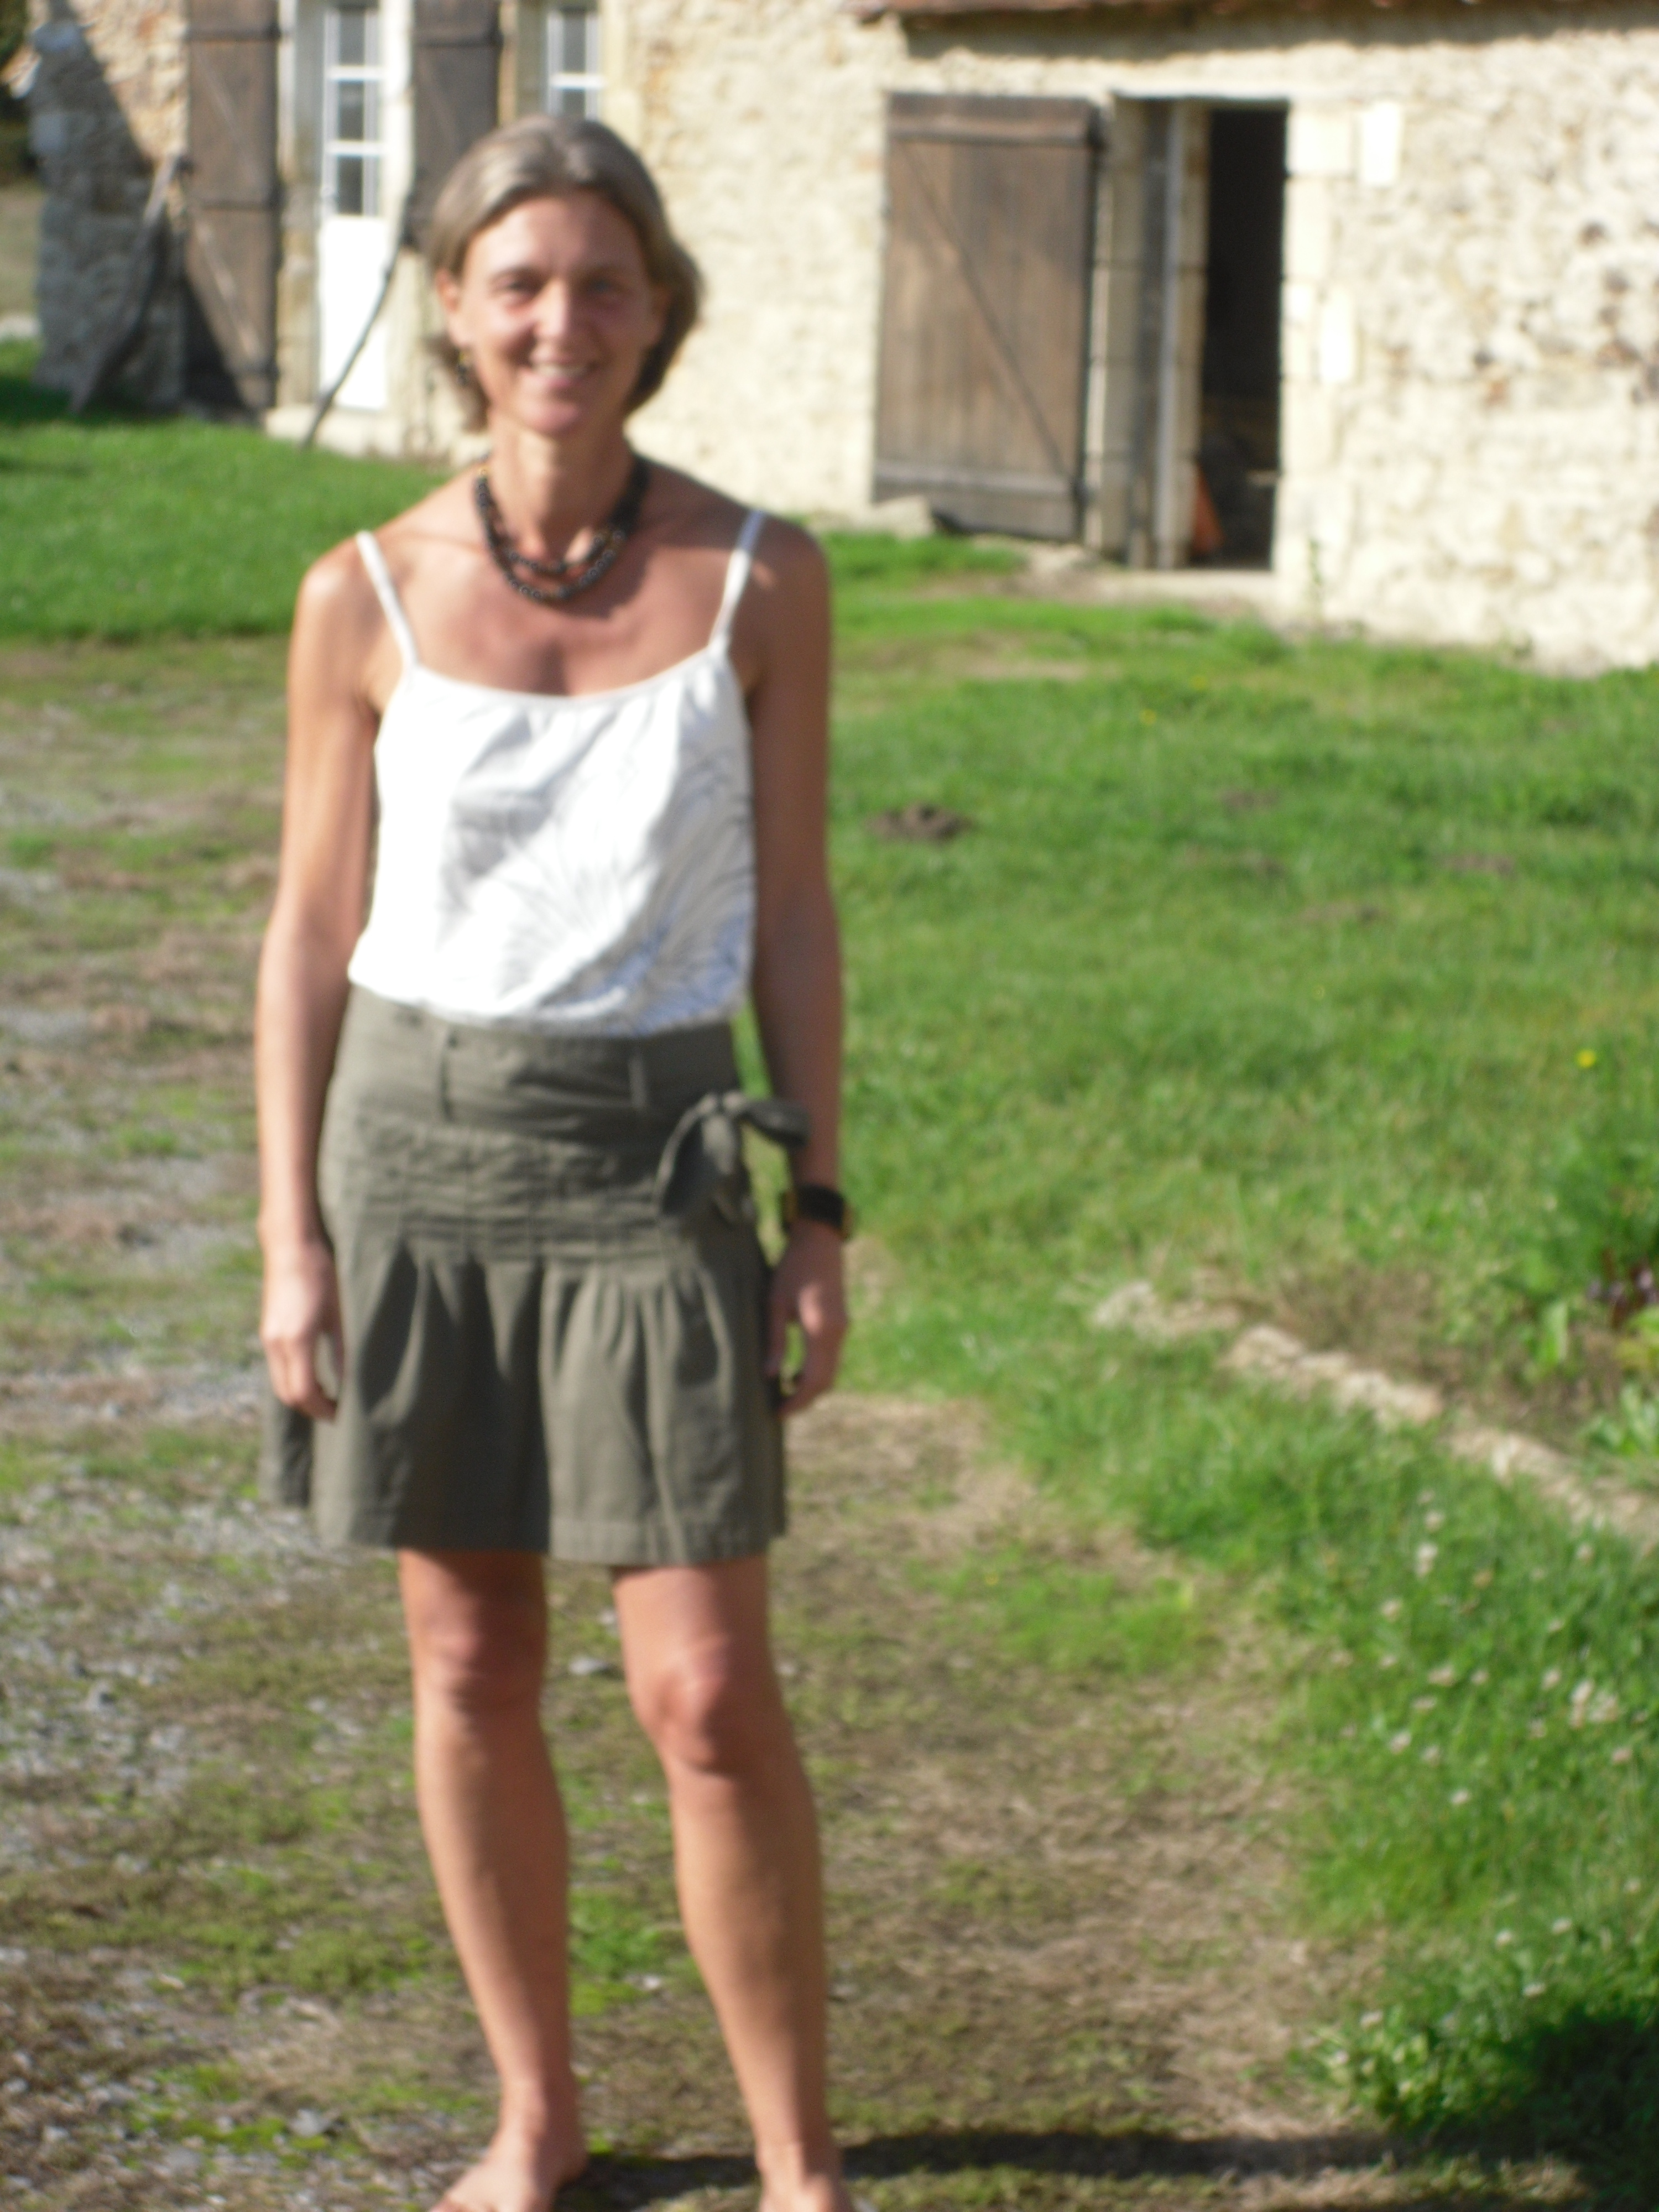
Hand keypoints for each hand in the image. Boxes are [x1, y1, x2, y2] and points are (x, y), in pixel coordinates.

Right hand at [260, 1237, 343, 1420]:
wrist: (290, 1245)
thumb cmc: (321, 1273)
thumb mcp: (339, 1312)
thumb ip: (343, 1349)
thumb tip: (352, 1382)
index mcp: (296, 1339)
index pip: (304, 1392)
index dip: (323, 1409)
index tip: (344, 1414)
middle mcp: (276, 1343)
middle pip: (288, 1394)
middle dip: (311, 1408)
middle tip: (338, 1411)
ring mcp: (268, 1337)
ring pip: (279, 1383)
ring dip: (301, 1396)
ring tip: (330, 1396)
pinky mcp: (267, 1330)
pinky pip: (277, 1368)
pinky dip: (293, 1380)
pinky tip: (315, 1375)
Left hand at [766, 1221, 847, 1416]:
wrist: (819, 1242)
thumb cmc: (792, 1269)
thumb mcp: (774, 1303)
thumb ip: (774, 1341)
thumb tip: (770, 1375)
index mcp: (820, 1330)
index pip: (812, 1380)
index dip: (796, 1401)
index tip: (778, 1413)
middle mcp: (837, 1333)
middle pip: (825, 1381)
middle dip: (805, 1400)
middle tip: (780, 1410)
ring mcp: (842, 1329)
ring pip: (831, 1372)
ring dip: (811, 1387)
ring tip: (784, 1394)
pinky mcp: (840, 1324)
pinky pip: (831, 1358)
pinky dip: (816, 1372)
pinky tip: (795, 1374)